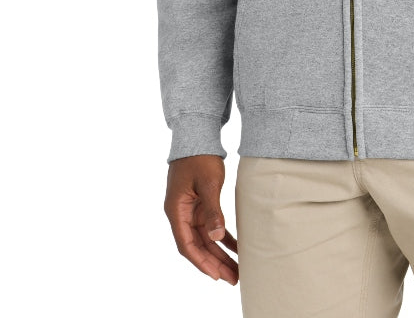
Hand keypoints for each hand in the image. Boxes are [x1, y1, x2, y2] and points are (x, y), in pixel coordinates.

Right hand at [164, 154, 238, 284]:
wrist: (198, 135)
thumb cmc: (200, 157)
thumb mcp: (209, 183)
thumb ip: (212, 210)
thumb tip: (216, 237)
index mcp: (176, 210)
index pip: (187, 244)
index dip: (201, 262)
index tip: (216, 276)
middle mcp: (180, 213)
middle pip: (197, 245)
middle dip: (214, 263)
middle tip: (233, 278)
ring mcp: (190, 210)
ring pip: (205, 239)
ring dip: (219, 254)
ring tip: (237, 270)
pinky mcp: (200, 204)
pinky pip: (211, 226)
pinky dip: (223, 237)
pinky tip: (237, 248)